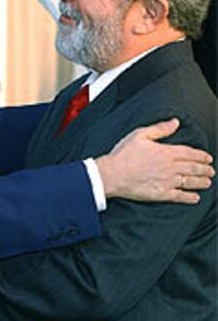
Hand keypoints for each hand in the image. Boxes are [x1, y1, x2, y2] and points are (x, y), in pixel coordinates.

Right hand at [96, 118, 214, 203]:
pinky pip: (179, 196)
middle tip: (211, 171)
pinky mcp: (160, 194)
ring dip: (201, 182)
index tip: (208, 158)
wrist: (112, 174)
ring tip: (208, 182)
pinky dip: (189, 198)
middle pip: (192, 168)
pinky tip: (195, 198)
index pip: (189, 153)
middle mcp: (169, 167)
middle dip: (204, 169)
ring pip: (189, 182)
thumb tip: (175, 122)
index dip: (200, 156)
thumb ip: (160, 129)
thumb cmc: (123, 154)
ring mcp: (166, 182)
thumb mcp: (140, 134)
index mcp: (166, 152)